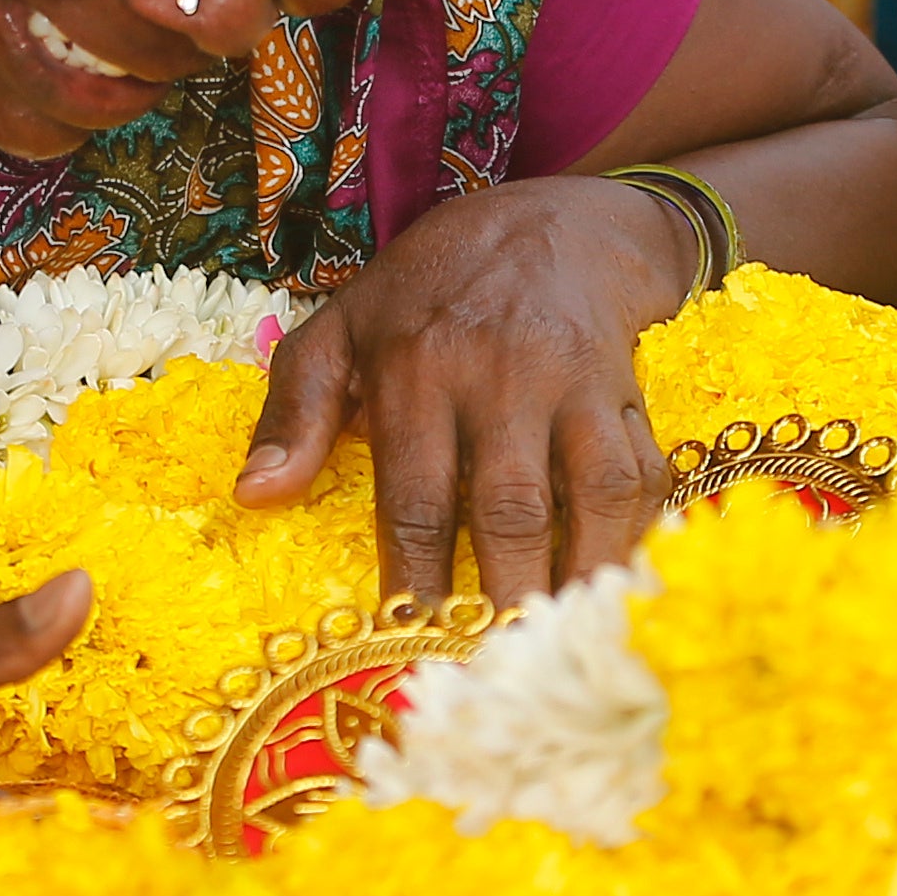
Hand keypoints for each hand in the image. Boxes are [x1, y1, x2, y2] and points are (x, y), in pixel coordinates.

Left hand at [236, 178, 685, 606]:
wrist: (551, 223)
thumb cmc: (428, 292)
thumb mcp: (341, 328)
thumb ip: (294, 412)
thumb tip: (253, 498)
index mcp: (417, 369)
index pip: (416, 495)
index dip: (416, 577)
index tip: (408, 644)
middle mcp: (500, 377)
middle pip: (508, 507)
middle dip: (505, 596)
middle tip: (499, 672)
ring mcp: (575, 385)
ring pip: (588, 496)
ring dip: (579, 579)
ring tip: (563, 649)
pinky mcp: (628, 394)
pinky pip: (643, 475)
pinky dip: (635, 539)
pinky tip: (616, 594)